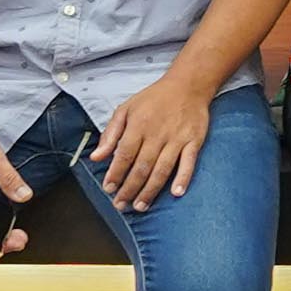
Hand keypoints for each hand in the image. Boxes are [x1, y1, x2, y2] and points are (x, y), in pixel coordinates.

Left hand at [94, 69, 222, 203]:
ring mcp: (177, 138)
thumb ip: (110, 133)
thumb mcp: (126, 109)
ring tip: (140, 205)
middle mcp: (157, 133)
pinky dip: (183, 178)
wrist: (188, 84)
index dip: (115, 173)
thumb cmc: (155, 98)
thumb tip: (96, 156)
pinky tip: (176, 193)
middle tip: (121, 204)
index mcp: (139, 125)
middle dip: (129, 188)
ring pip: (162, 169)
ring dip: (150, 190)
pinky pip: (188, 163)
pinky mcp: (194, 141)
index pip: (124, 154)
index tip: (108, 189)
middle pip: (142, 167)